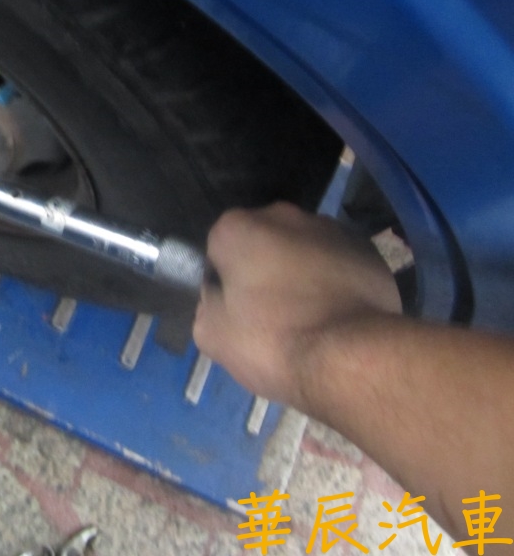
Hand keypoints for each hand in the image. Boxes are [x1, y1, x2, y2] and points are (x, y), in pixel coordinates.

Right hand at [192, 202, 400, 406]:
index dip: (225, 280)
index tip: (236, 310)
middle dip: (264, 269)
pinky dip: (334, 281)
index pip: (219, 249)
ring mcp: (330, 228)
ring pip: (303, 250)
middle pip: (263, 242)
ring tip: (309, 317)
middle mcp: (283, 215)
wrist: (352, 359)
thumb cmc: (273, 342)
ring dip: (301, 273)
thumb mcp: (211, 335)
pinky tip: (337, 315)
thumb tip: (220, 299)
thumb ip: (207, 305)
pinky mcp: (367, 249)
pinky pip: (337, 262)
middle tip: (270, 314)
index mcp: (237, 228)